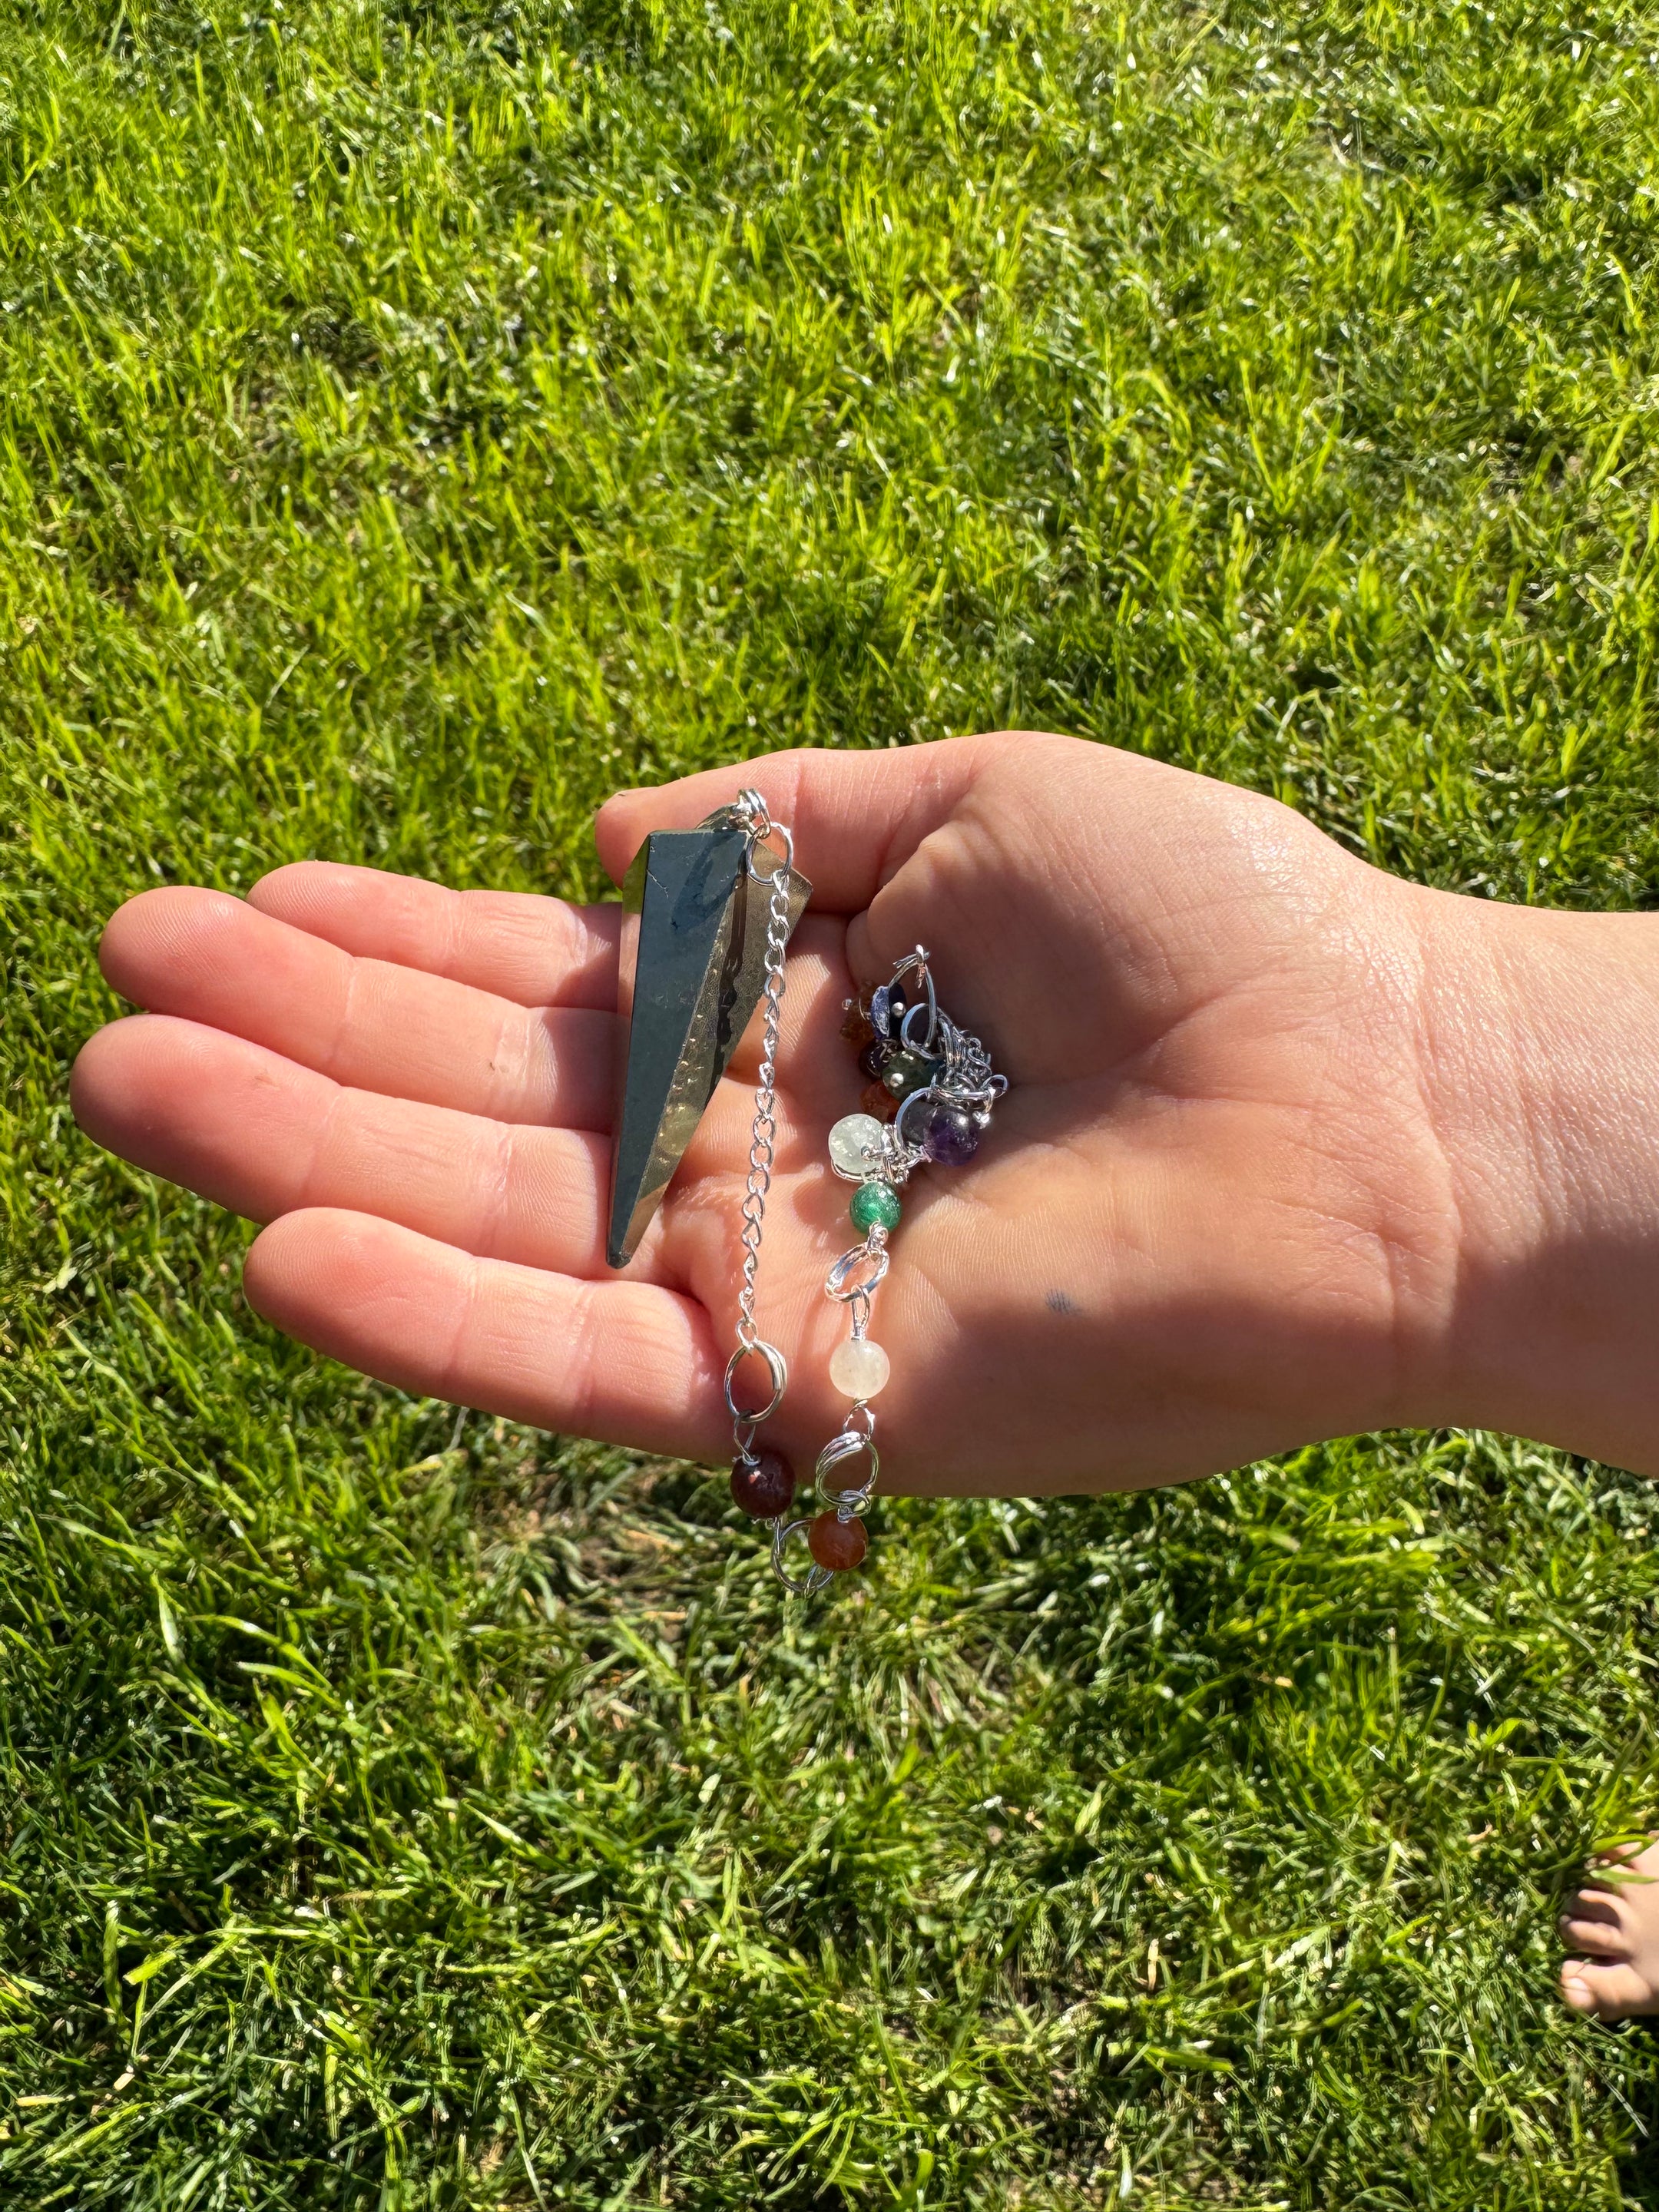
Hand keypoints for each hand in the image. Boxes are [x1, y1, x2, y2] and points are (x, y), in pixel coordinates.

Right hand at [69, 732, 1658, 1492]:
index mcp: (783, 1016)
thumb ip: (782, 819)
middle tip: (117, 980)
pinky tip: (277, 1255)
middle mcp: (746, 1154)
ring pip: (485, 1227)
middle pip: (475, 1103)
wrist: (1383, 1102)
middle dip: (294, 1042)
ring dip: (298, 1157)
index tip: (244, 904)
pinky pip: (580, 1365)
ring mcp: (758, 1277)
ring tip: (123, 1081)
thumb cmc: (1218, 924)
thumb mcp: (977, 797)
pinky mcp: (800, 1382)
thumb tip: (594, 836)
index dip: (391, 945)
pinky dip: (430, 1318)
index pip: (543, 989)